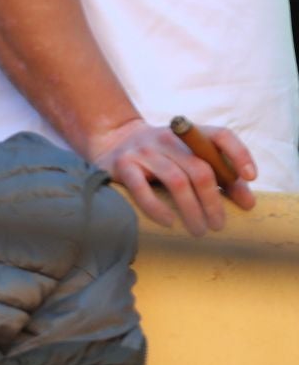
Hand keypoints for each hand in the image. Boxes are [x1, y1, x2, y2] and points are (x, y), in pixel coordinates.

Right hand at [89, 117, 256, 233]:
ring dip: (192, 210)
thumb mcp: (191, 158)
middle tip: (218, 225)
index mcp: (190, 134)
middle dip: (213, 202)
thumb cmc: (164, 156)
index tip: (250, 178)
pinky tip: (169, 222)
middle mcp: (168, 138)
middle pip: (200, 169)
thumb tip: (248, 203)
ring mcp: (144, 149)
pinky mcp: (123, 163)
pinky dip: (157, 208)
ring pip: (176, 180)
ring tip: (199, 230)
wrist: (114, 138)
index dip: (239, 154)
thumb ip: (222, 177)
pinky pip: (142, 188)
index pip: (221, 135)